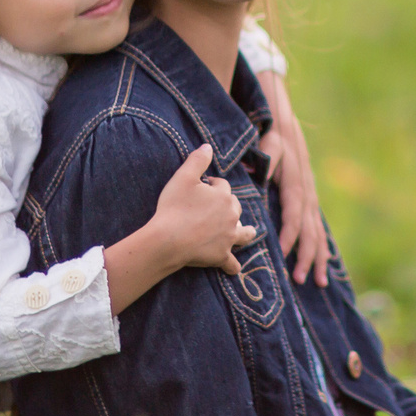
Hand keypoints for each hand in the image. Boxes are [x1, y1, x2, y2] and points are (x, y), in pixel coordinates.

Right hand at [150, 145, 256, 275]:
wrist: (168, 239)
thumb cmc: (174, 206)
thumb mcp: (183, 177)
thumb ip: (198, 160)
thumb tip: (208, 146)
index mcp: (224, 196)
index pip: (222, 186)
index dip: (212, 185)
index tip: (202, 187)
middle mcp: (231, 216)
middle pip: (235, 207)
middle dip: (228, 205)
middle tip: (213, 208)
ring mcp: (228, 238)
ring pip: (243, 233)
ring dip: (245, 232)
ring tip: (246, 232)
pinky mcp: (221, 256)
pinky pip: (231, 263)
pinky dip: (232, 266)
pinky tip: (233, 269)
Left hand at [256, 70, 328, 286]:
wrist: (285, 122)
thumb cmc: (272, 135)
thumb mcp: (268, 144)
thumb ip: (266, 161)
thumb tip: (261, 178)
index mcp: (296, 184)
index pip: (293, 216)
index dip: (289, 236)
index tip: (281, 254)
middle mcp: (307, 194)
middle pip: (310, 231)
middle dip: (307, 257)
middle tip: (300, 279)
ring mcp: (311, 196)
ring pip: (318, 232)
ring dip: (318, 257)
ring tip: (318, 282)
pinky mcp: (309, 197)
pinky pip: (317, 226)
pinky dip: (321, 246)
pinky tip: (321, 263)